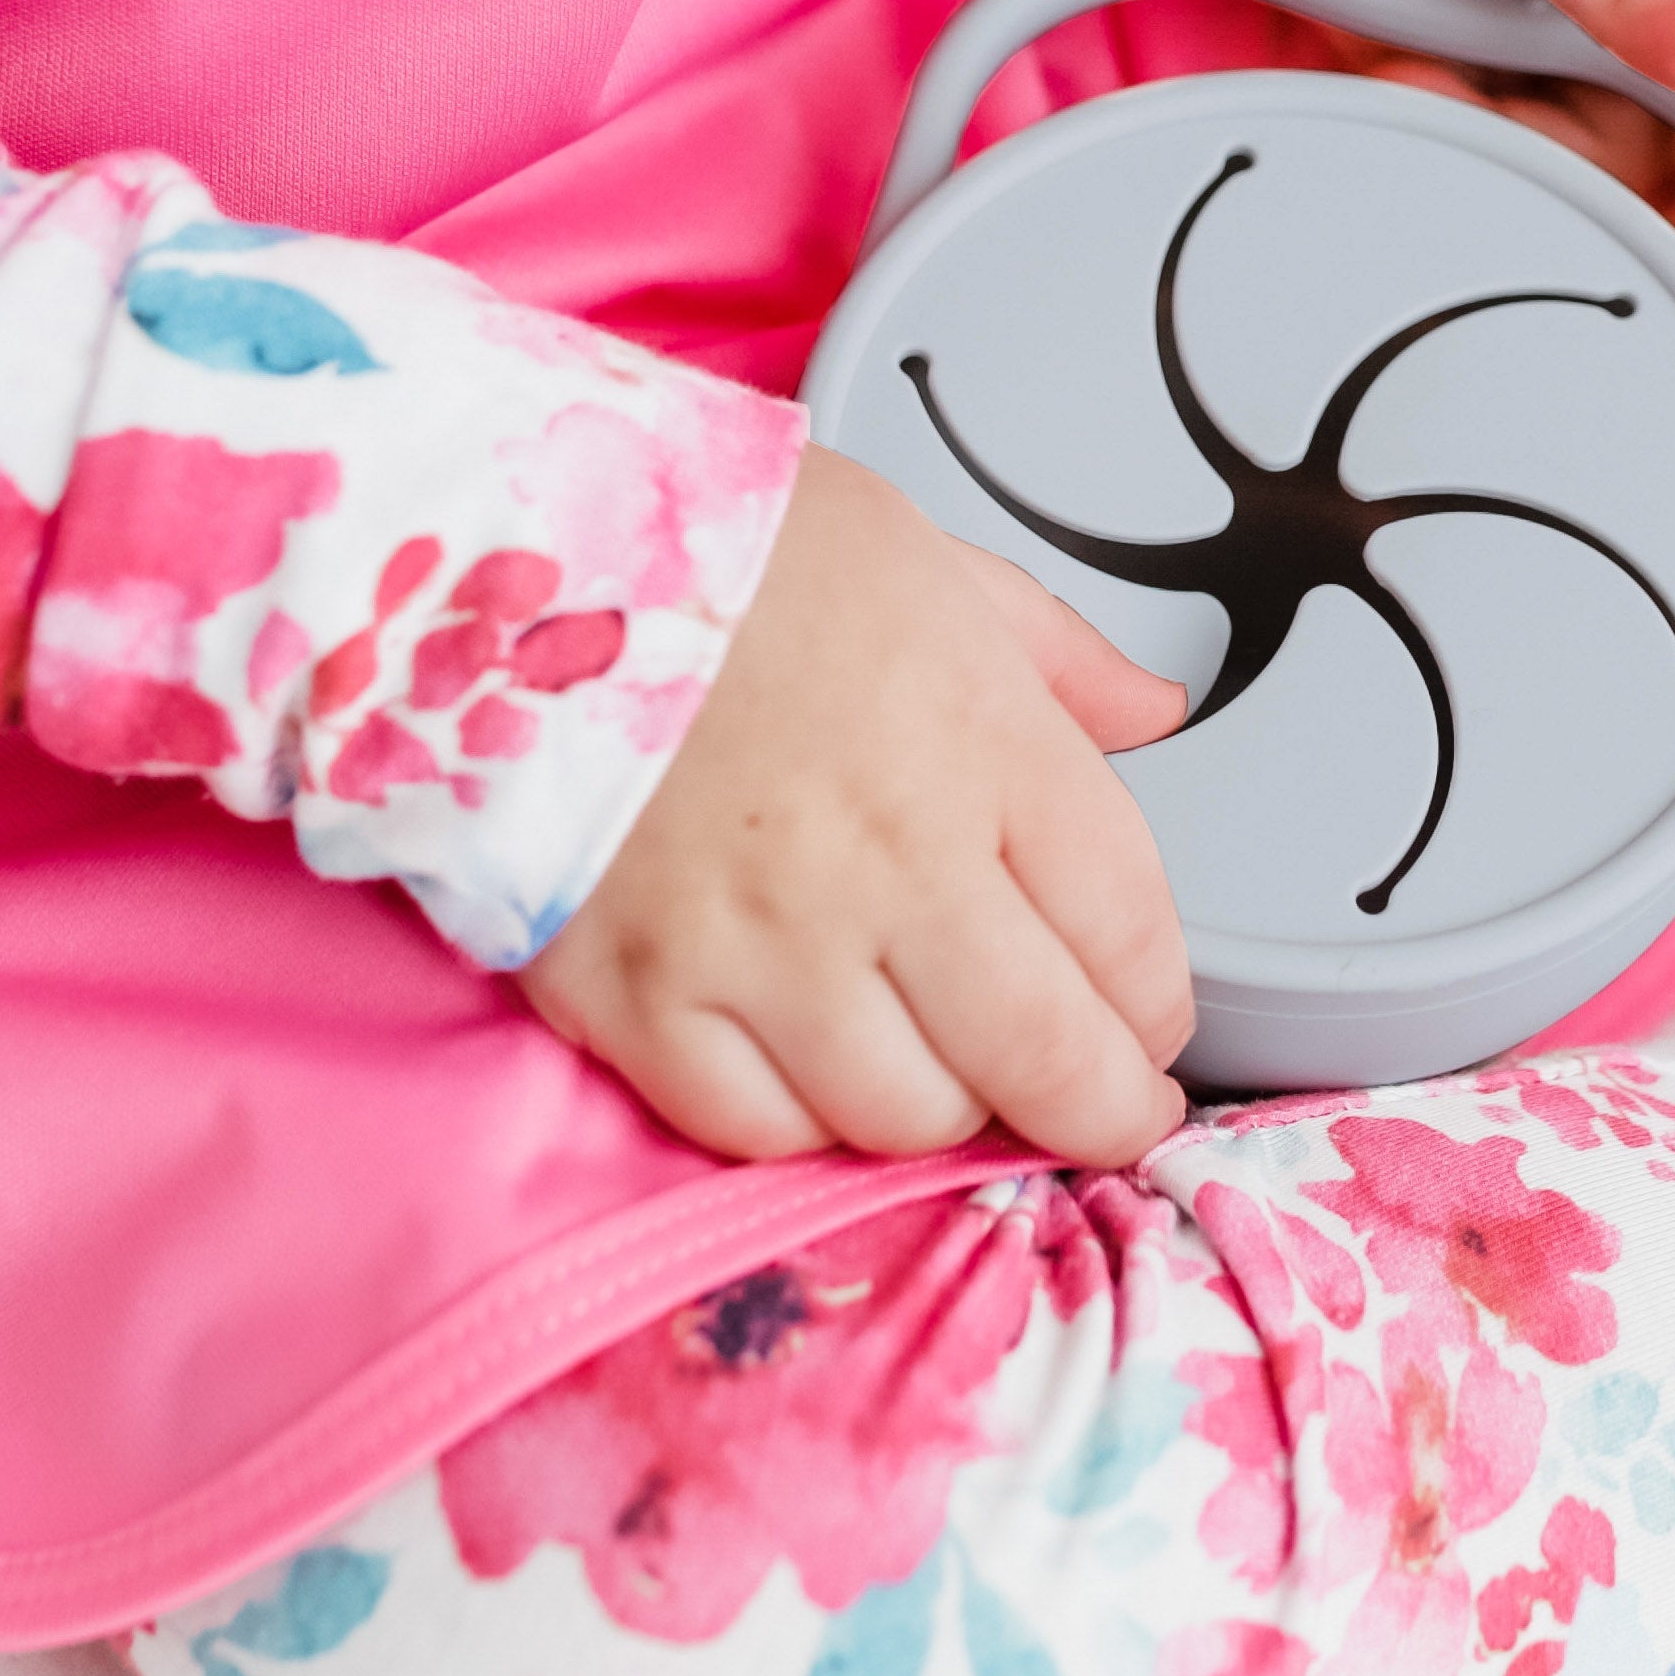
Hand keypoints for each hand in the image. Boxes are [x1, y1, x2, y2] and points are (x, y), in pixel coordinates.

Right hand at [518, 448, 1194, 1166]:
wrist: (515, 550)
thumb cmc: (728, 546)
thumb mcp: (931, 560)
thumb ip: (1058, 656)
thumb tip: (1159, 711)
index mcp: (982, 747)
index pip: (1130, 933)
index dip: (1157, 1003)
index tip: (1148, 1018)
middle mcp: (889, 864)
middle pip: (1045, 1060)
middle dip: (1099, 1106)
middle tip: (1101, 1106)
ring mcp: (759, 945)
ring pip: (907, 1118)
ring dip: (948, 1109)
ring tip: (944, 1066)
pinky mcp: (636, 998)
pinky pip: (755, 1129)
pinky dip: (801, 1120)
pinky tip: (811, 1063)